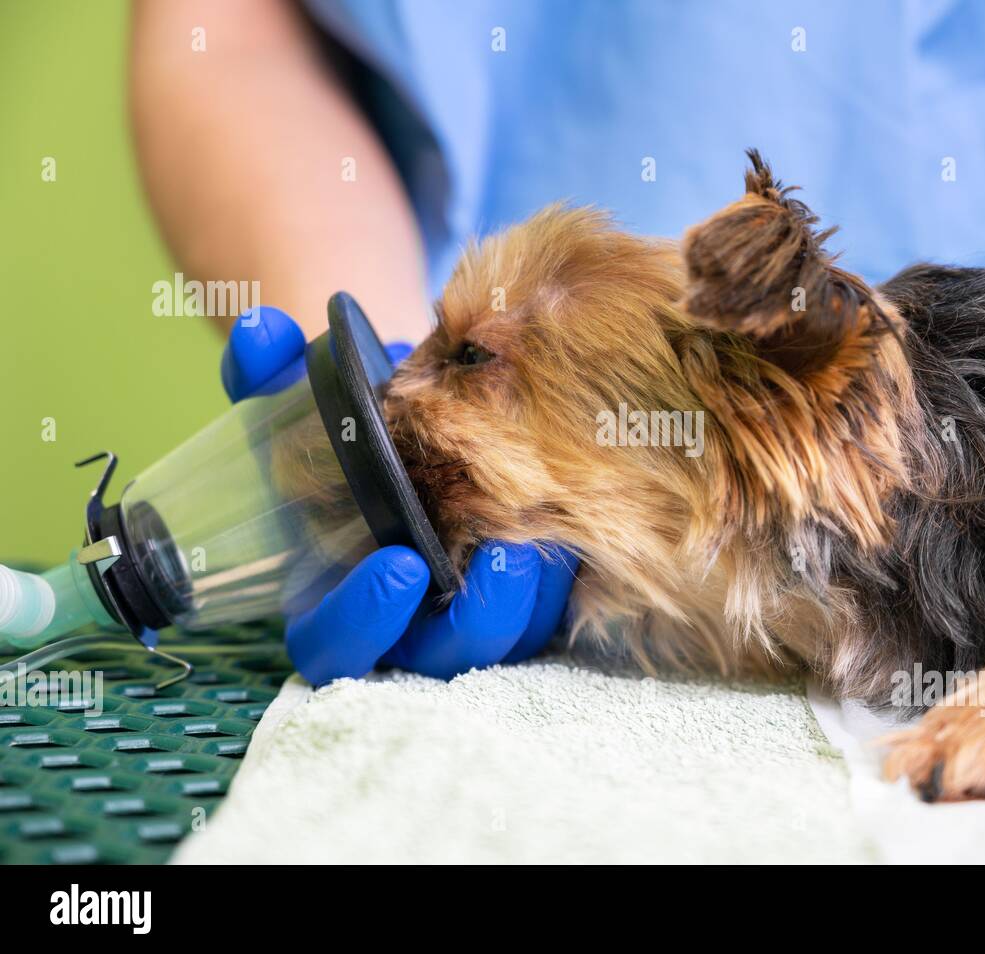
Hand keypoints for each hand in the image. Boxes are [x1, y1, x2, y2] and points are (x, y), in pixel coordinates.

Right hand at [222, 306, 577, 684]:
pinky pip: (556, 611)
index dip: (359, 622)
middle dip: (472, 620)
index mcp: (334, 591)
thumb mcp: (302, 397)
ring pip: (507, 642)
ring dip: (531, 599)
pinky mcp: (531, 599)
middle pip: (435, 661)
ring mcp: (471, 615)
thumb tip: (260, 331)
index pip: (330, 648)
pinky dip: (566, 578)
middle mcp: (404, 619)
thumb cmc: (352, 422)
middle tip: (501, 559)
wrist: (425, 417)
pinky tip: (577, 522)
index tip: (400, 564)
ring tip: (546, 533)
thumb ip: (267, 373)